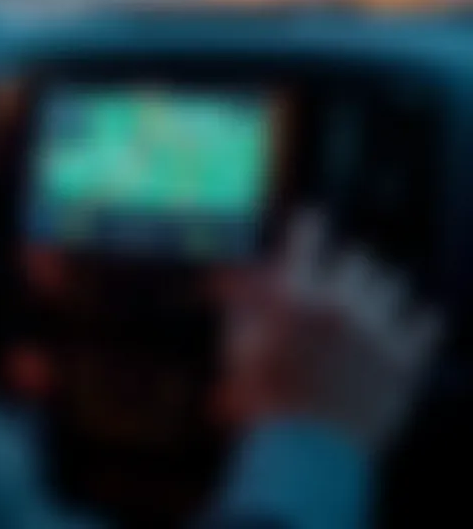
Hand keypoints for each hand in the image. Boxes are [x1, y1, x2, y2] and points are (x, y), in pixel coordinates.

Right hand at [220, 212, 441, 449]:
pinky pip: (428, 322)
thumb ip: (243, 306)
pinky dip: (419, 320)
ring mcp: (377, 331)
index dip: (310, 223)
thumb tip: (249, 280)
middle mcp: (340, 304)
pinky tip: (408, 324)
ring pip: (393, 282)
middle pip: (358, 256)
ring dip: (379, 289)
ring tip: (369, 305)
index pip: (309, 238)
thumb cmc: (263, 397)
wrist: (304, 451)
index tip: (313, 217)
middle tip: (339, 282)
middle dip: (345, 266)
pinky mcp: (405, 360)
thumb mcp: (239, 345)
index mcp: (298, 298)